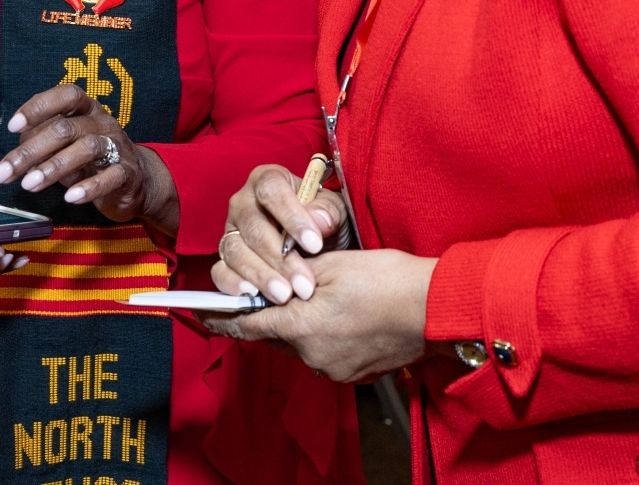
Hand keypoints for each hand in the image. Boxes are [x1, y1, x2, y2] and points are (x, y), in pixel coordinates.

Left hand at [0, 84, 178, 231]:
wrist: (136, 183)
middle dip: (31, 151)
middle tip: (4, 172)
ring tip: (28, 185)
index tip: (13, 126)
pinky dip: (89, 187)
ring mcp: (118, 147)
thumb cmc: (91, 162)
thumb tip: (15, 153)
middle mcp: (102, 123)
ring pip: (86, 149)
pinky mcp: (128, 173)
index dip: (39, 107)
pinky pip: (111, 176)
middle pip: (65, 128)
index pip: (66, 96)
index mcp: (86, 110)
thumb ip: (42, 144)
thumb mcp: (64, 148)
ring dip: (53, 167)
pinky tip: (70, 198)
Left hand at [201, 249, 436, 382]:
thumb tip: (270, 280)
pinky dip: (320, 335)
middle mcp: (313, 355)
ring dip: (297, 325)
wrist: (435, 309)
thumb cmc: (388, 280)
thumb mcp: (332, 264)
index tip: (203, 313)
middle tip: (270, 292)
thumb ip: (292, 273)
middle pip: (273, 336)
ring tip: (315, 298)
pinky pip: (322, 354)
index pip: (247, 326)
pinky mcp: (352, 373)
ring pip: (298, 345)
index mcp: (303, 326)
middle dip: (268, 315)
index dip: (222, 318)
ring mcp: (333, 368)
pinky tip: (338, 315)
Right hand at [215, 164, 351, 304]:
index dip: (291, 217)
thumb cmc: (323, 221)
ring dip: (261, 276)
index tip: (314, 245)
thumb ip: (328, 212)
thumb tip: (318, 221)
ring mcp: (230, 231)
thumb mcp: (335, 211)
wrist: (315, 244)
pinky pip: (220, 271)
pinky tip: (253, 296)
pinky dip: (233, 284)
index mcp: (268, 180)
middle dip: (280, 259)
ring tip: (285, 296)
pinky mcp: (224, 258)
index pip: (272, 191)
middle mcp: (243, 202)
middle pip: (253, 227)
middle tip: (304, 285)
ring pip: (236, 251)